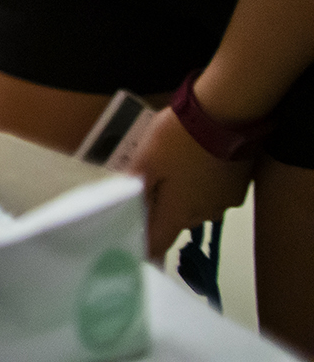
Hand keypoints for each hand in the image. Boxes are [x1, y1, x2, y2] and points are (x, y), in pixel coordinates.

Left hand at [126, 105, 254, 257]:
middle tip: (146, 192)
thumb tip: (124, 210)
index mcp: (179, 213)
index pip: (159, 242)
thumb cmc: (178, 139)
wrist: (225, 116)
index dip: (144, 247)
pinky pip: (212, 195)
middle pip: (175, 222)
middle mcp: (203, 215)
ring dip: (182, 197)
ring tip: (171, 173)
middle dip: (160, 211)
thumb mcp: (146, 159)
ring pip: (195, 207)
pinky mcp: (238, 188)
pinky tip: (193, 166)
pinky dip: (200, 187)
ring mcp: (224, 202)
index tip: (132, 247)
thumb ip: (135, 187)